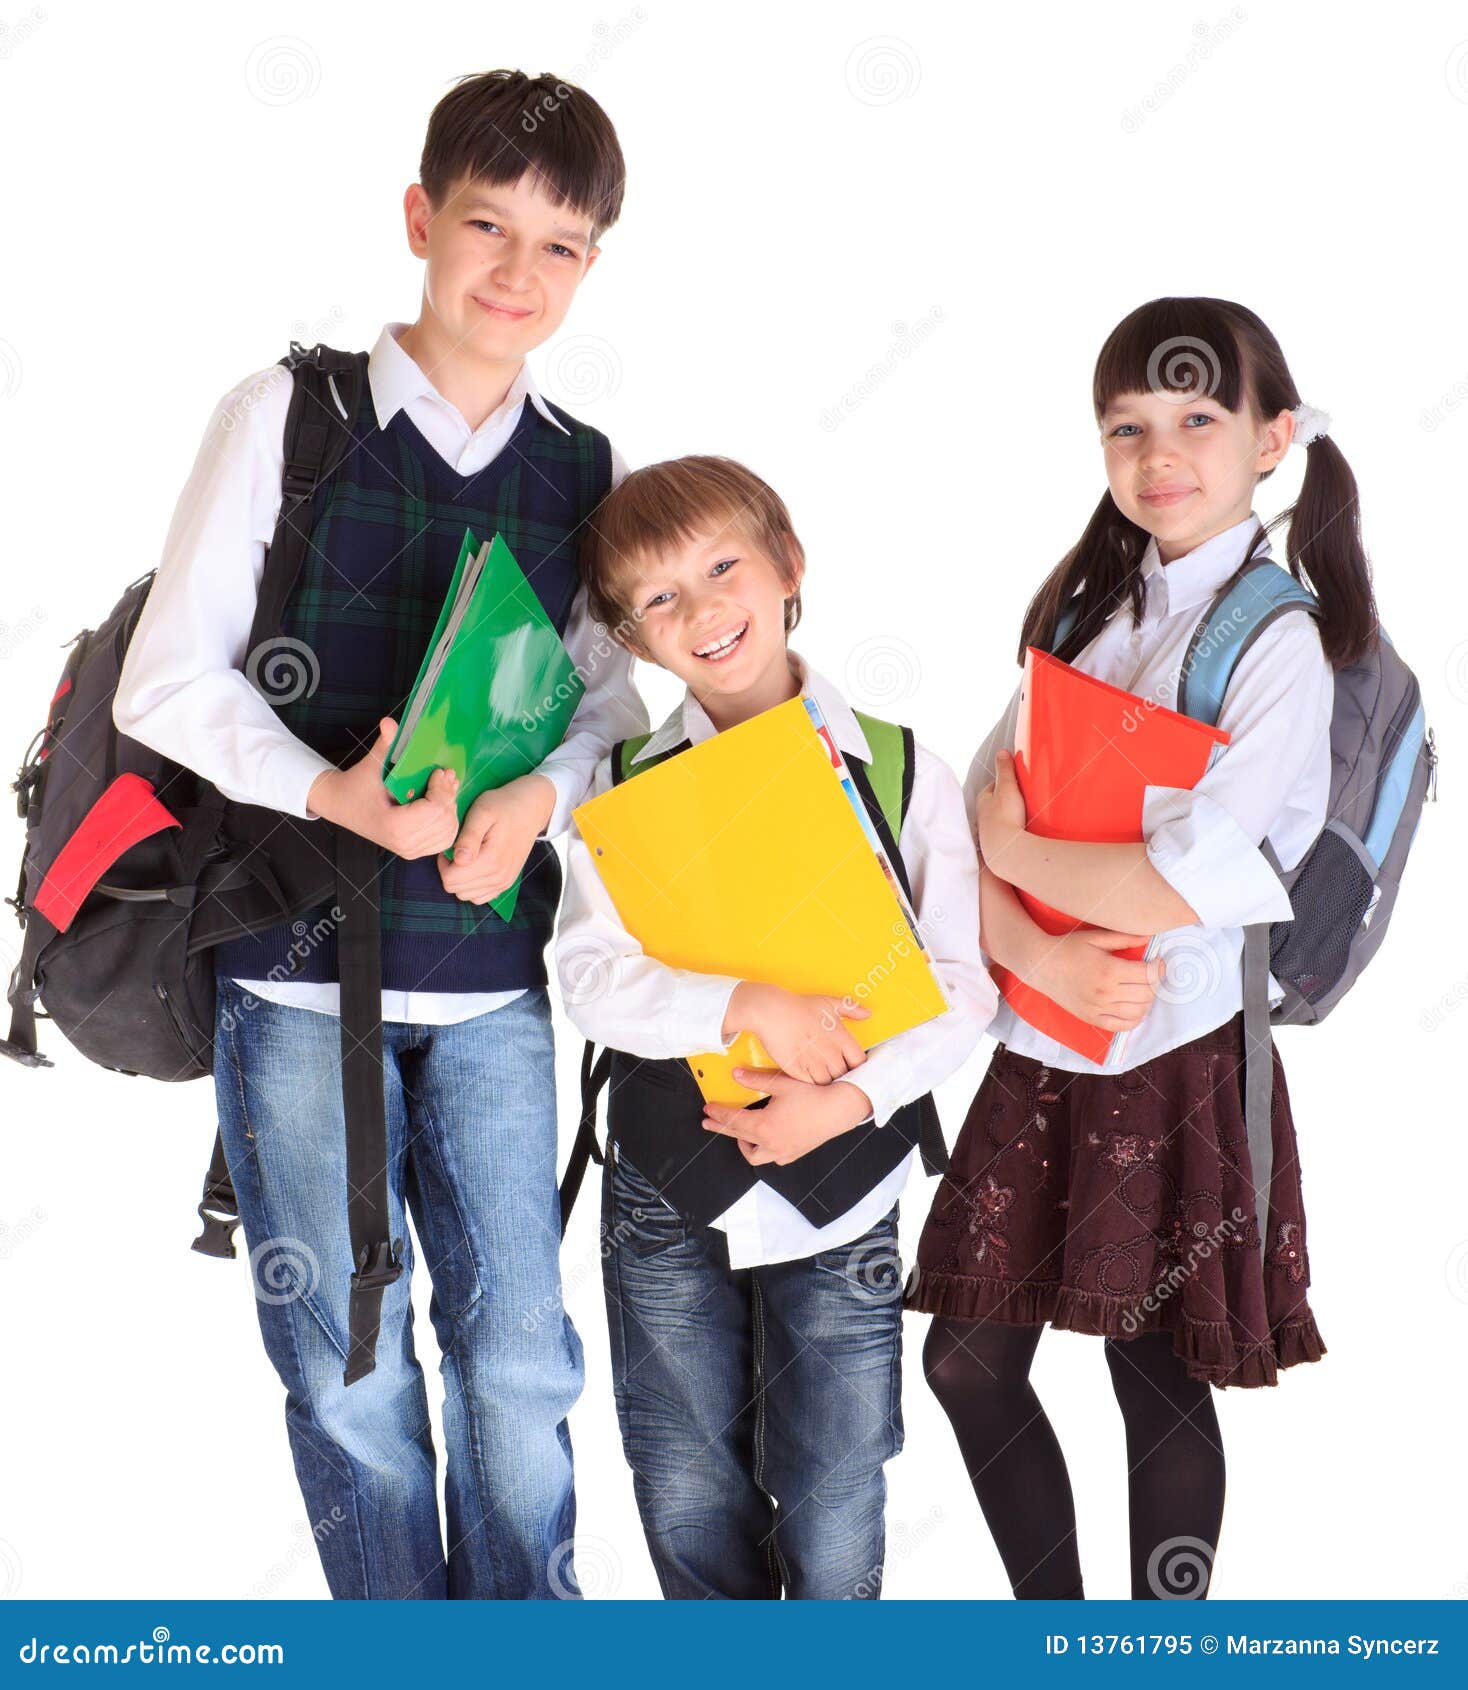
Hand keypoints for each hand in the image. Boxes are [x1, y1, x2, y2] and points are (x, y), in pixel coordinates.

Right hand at [306, 718, 459, 858]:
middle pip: (445, 820)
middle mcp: (404, 843)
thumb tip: (390, 722)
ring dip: (451, 807)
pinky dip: (447, 821)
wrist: (341, 805)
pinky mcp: (415, 851)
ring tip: (445, 787)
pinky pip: (444, 839)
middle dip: (448, 795)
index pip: (433, 810)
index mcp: (393, 825)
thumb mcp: (371, 764)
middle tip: (446, 776)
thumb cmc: (356, 785)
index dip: (442, 789)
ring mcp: (410, 850)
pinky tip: (441, 804)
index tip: (438, 771)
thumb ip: (385, 745)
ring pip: (448, 831)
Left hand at [438, 774, 555, 904]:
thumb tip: (459, 860)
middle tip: (458, 847)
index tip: (452, 844)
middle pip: (455, 889)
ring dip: (460, 878)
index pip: (450, 879)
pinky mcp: (505, 883)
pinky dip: (471, 885)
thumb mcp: (482, 812)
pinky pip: (479, 897)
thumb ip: (469, 837)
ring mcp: (503, 883)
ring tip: (466, 855)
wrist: (530, 809)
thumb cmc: (503, 805)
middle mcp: (498, 877)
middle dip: (449, 870)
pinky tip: (474, 865)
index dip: (443, 862)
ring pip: (465, 895)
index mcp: (490, 861)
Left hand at [702, 1067, 873, 1165]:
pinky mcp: (795, 1153)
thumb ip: (755, 1080)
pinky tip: (765, 1141)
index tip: (708, 1108)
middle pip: (738, 1137)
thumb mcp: (781, 1083)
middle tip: (709, 1122)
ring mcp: (783, 1151)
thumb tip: (735, 1075)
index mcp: (764, 1126)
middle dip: (721, 1128)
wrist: (841, 1109)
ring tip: (738, 1135)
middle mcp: (771, 1143)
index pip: (733, 1120)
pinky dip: (764, 1150)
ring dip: (743, 1144)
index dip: (718, 1113)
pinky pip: (773, 1158)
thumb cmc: (814, 1095)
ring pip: (755, 1155)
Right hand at [722, 982, 870, 1084]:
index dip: (858, 1065)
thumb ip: (851, 1008)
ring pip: (828, 1083)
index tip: (852, 1064)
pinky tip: (808, 1075)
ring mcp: (814, 1064)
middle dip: (842, 1075)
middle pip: (845, 1075)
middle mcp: (830, 1053)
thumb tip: (867, 1013)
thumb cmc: (797, 1006)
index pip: (860, 1062)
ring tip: (822, 1074)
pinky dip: (811, 1083)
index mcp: (841, 1037)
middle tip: (836, 1071)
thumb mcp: (828, 1002)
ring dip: (827, 1081)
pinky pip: (810, 1085)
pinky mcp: (797, 1071)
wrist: (771, 1012)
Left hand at [976, 748, 1027, 868]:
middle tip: (1027, 798)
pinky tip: (1024, 832)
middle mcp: (983, 815)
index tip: (1021, 780)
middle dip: (1010, 799)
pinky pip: (1008, 832)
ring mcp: (990, 830)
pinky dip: (1014, 829)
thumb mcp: (1007, 787)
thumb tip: (1002, 751)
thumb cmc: (1005, 817)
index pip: (996, 785)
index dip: (1008, 781)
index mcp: (983, 799)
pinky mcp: (998, 843)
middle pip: (998, 802)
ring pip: (1002, 818)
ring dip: (1012, 815)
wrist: (1006, 850)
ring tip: (1028, 815)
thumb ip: (1005, 769)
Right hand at [1030, 927, 1164, 1031]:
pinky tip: (1133, 1007)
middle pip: (1147, 994)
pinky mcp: (1091, 1018)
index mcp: (1108, 970)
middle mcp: (1105, 992)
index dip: (1158, 968)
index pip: (1148, 974)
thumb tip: (1148, 937)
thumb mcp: (1095, 937)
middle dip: (1154, 983)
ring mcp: (1098, 1008)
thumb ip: (1124, 938)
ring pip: (1138, 1012)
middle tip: (1150, 974)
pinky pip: (1122, 1026)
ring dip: (1146, 1001)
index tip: (1157, 962)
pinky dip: (1134, 1019)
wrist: (1040, 965)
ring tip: (1142, 989)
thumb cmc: (1067, 948)